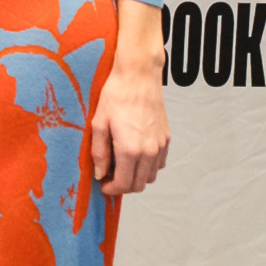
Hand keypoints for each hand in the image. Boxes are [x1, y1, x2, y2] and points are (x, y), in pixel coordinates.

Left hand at [90, 0, 169, 195]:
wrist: (138, 75)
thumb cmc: (116, 95)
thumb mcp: (99, 123)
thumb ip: (99, 152)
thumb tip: (100, 173)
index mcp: (130, 149)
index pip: (124, 184)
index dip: (112, 189)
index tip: (103, 186)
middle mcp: (149, 151)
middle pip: (139, 185)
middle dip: (123, 186)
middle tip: (109, 177)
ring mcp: (160, 145)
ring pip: (150, 176)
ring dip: (136, 177)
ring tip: (120, 165)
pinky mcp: (166, 138)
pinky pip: (159, 163)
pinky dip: (147, 166)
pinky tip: (134, 155)